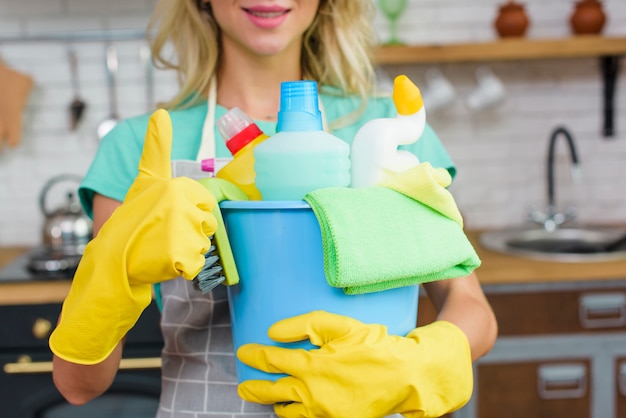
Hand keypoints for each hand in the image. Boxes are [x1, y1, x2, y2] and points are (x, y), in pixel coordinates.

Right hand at [49, 109, 216, 363]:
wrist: (112, 258)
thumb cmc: (131, 217)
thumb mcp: (146, 179)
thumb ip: (157, 147)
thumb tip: (161, 112)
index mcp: (178, 185)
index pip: (205, 205)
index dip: (189, 215)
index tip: (167, 217)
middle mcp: (182, 204)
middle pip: (207, 225)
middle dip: (191, 233)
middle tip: (163, 234)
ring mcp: (182, 230)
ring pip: (203, 245)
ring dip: (187, 251)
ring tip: (162, 247)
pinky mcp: (181, 256)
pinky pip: (197, 264)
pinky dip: (184, 268)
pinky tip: (165, 262)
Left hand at [237, 311, 472, 417]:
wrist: (406, 376)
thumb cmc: (373, 346)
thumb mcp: (340, 326)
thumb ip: (304, 326)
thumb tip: (273, 332)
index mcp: (313, 367)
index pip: (273, 362)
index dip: (255, 356)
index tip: (244, 352)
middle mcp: (314, 393)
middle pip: (274, 393)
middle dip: (255, 390)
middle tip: (244, 388)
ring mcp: (325, 412)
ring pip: (289, 412)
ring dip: (276, 404)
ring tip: (273, 399)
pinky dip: (298, 415)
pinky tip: (297, 408)